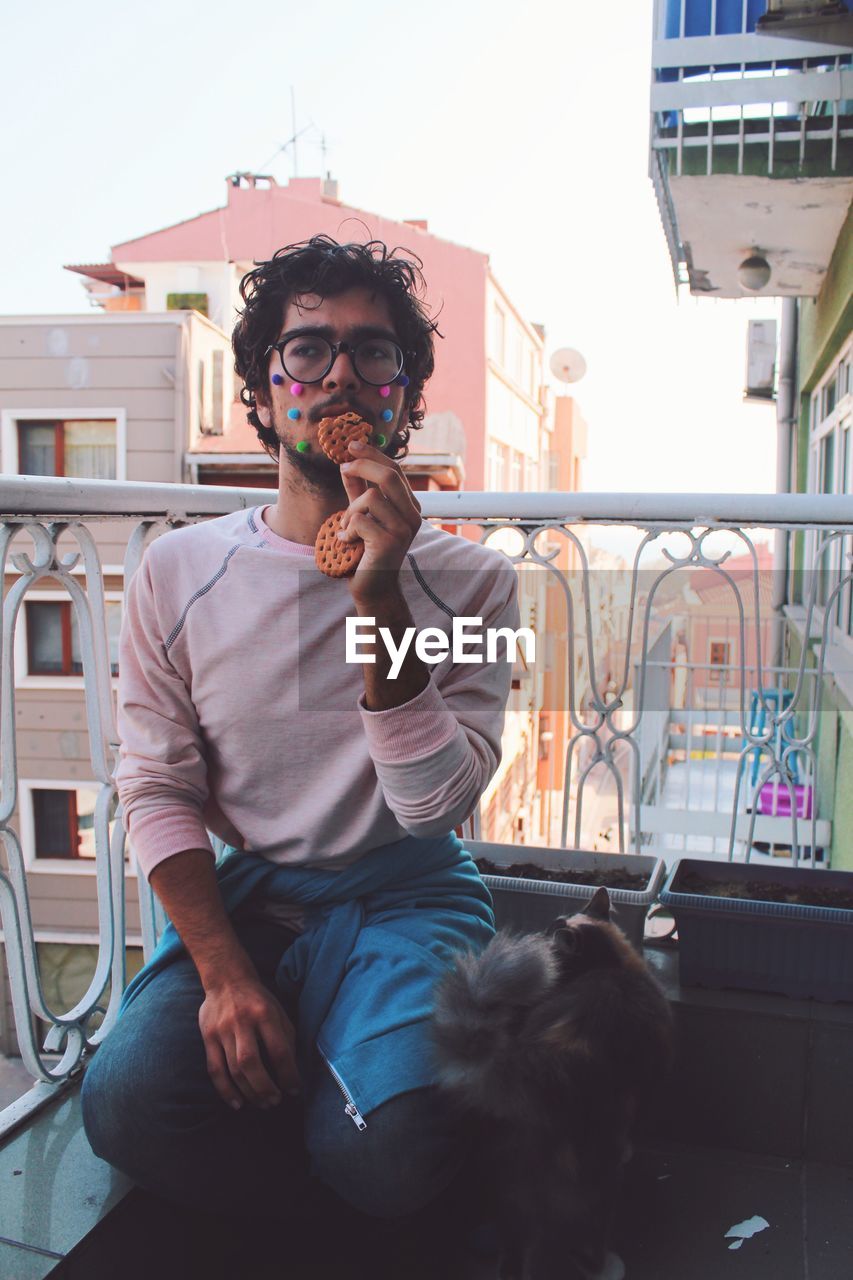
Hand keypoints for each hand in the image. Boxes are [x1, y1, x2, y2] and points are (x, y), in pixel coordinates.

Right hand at [198, 977, 299, 1109]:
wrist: (226, 979)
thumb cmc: (258, 1000)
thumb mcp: (278, 1011)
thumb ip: (286, 1038)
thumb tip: (292, 1070)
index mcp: (265, 1013)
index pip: (279, 1050)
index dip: (288, 1074)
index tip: (295, 1090)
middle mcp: (242, 1021)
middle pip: (251, 1063)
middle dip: (265, 1088)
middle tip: (275, 1102)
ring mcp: (222, 1030)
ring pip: (233, 1069)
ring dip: (249, 1093)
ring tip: (262, 1104)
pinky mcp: (208, 1038)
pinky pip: (215, 1070)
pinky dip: (225, 1091)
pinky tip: (237, 1103)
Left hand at [337, 440, 421, 603]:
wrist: (373, 588)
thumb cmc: (366, 551)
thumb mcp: (362, 515)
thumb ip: (358, 490)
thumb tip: (348, 462)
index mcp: (410, 506)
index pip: (395, 470)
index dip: (373, 454)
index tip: (352, 445)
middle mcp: (412, 516)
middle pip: (389, 475)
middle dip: (362, 466)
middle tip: (342, 467)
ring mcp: (403, 530)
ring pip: (370, 498)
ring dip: (349, 512)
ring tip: (346, 530)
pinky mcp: (389, 543)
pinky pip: (360, 520)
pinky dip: (346, 530)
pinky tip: (347, 543)